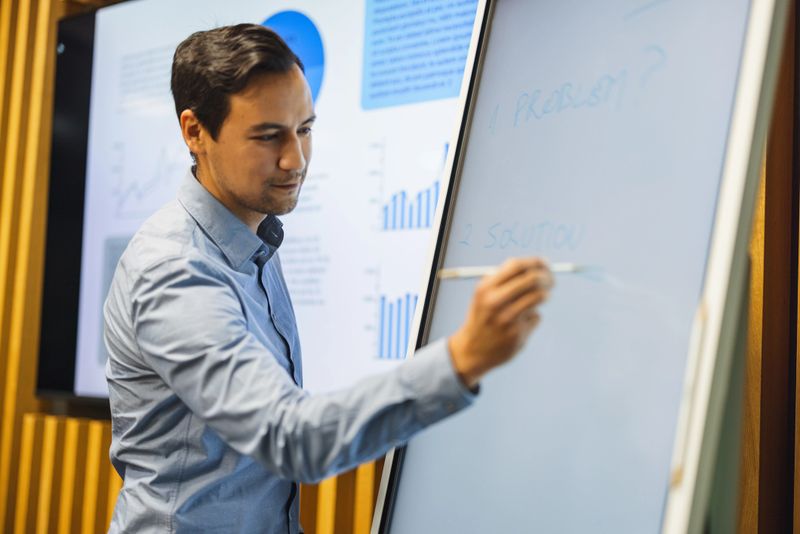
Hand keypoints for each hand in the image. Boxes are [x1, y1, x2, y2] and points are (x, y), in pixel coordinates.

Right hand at [448, 257, 552, 388]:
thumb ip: (505, 278)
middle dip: (547, 277)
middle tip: (551, 281)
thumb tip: (537, 265)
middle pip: (532, 279)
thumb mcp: (485, 293)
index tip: (545, 264)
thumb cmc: (484, 315)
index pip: (517, 266)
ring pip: (539, 296)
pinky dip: (533, 316)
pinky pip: (536, 316)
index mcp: (485, 288)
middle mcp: (495, 301)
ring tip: (538, 300)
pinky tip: (521, 324)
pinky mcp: (517, 334)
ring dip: (544, 295)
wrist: (473, 349)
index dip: (535, 262)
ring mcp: (506, 318)